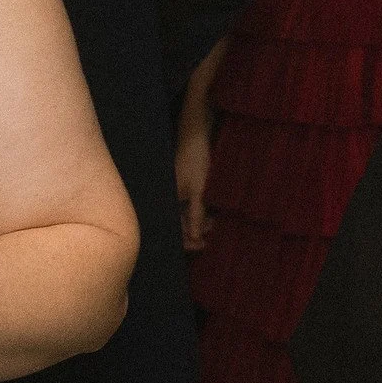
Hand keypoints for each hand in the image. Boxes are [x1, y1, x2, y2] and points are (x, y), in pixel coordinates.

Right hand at [174, 122, 211, 251]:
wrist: (195, 137)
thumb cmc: (195, 161)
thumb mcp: (199, 189)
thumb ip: (197, 213)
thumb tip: (195, 237)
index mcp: (166, 202)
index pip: (174, 230)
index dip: (188, 241)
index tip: (204, 245)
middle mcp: (167, 201)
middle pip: (179, 225)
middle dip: (196, 231)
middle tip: (213, 230)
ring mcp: (174, 195)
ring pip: (185, 216)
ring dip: (199, 221)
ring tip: (215, 221)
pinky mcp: (181, 189)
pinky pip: (188, 206)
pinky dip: (199, 211)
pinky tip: (210, 213)